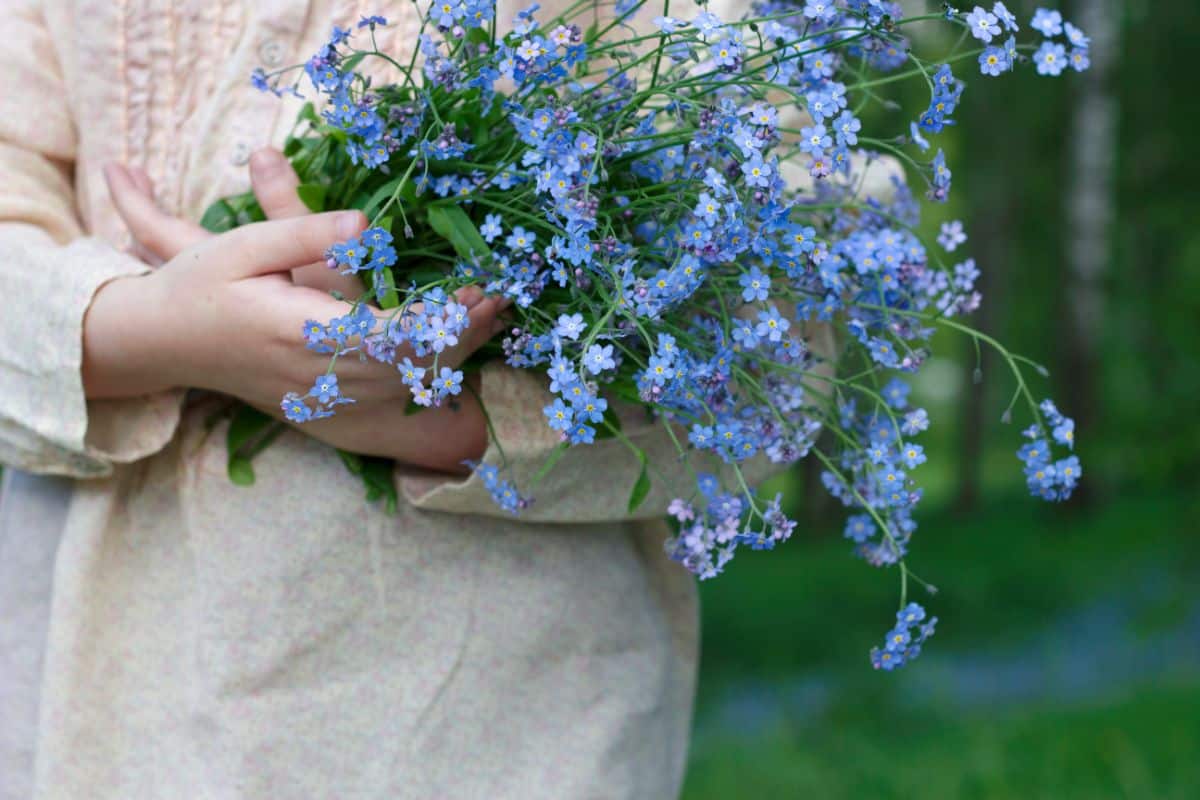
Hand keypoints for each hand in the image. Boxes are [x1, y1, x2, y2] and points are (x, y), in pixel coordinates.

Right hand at [84, 153, 504, 472]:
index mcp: (298, 332)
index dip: (438, 321)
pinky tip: (454, 346)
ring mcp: (322, 398)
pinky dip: (428, 374)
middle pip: (410, 367)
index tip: (475, 292)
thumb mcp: (245, 245)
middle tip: (500, 300)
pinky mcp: (325, 406)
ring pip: (405, 387)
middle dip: (461, 336)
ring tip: (492, 316)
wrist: (164, 343)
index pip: (386, 337)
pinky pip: (388, 399)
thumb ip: (305, 231)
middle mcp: (317, 375)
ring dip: (453, 355)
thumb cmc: (203, 285)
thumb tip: (369, 225)